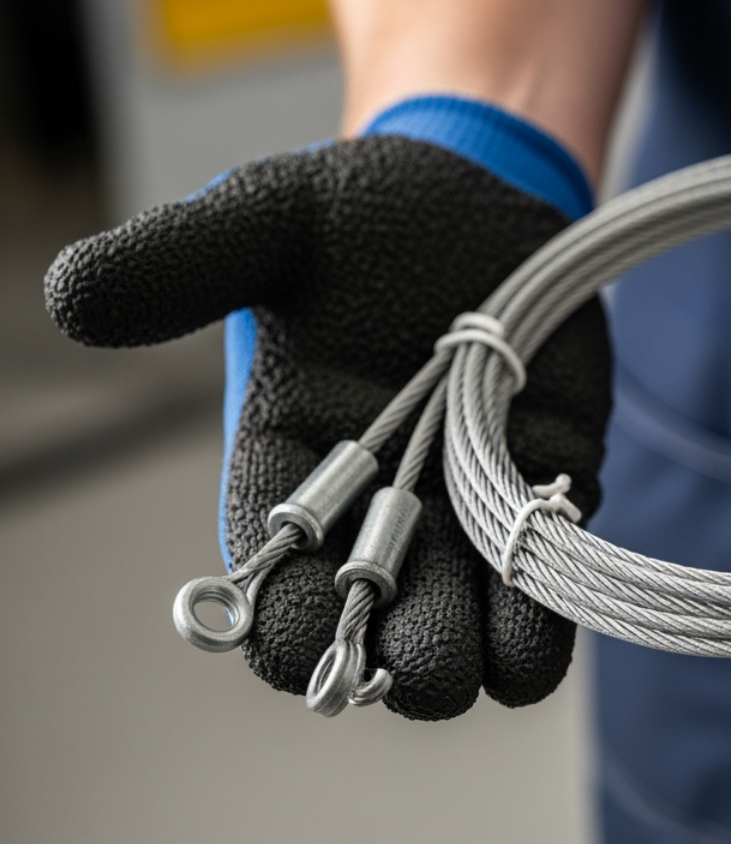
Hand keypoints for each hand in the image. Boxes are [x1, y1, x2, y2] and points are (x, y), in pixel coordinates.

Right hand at [44, 97, 611, 719]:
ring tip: (479, 644)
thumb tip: (71, 298)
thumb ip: (181, 261)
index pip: (273, 588)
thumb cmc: (364, 209)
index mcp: (289, 463)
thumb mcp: (267, 218)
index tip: (311, 625)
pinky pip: (542, 596)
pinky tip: (538, 613)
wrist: (483, 185)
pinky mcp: (546, 494)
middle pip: (369, 633)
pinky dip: (540, 625)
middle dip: (388, 657)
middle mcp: (374, 509)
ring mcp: (466, 511)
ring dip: (467, 658)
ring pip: (458, 640)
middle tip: (415, 651)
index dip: (288, 627)